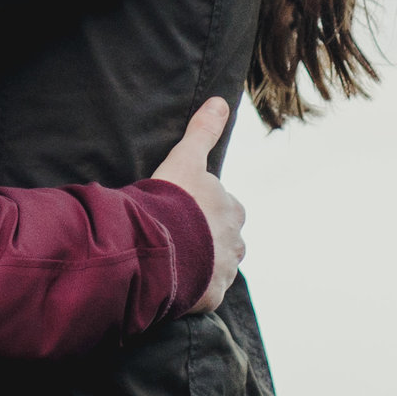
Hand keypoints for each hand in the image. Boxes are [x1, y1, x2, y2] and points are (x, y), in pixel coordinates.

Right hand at [150, 96, 245, 313]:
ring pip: (217, 266)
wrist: (160, 245)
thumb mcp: (185, 160)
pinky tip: (174, 281)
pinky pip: (204, 291)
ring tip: (173, 259)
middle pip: (224, 238)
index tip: (183, 209)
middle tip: (176, 234)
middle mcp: (236, 241)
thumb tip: (220, 101)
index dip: (204, 207)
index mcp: (232, 209)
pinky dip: (193, 287)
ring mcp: (225, 270)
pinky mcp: (212, 295)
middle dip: (207, 237)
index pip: (225, 207)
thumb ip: (202, 132)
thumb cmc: (173, 200)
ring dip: (201, 263)